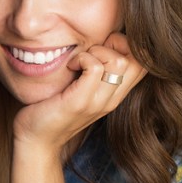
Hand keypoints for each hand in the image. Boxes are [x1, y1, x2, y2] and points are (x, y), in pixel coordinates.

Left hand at [12, 32, 147, 154]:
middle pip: (140, 61)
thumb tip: (98, 41)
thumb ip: (95, 73)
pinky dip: (82, 59)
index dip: (129, 46)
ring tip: (79, 60)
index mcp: (115, 95)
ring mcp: (98, 102)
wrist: (36, 141)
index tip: (102, 47)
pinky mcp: (80, 102)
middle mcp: (112, 99)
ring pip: (120, 62)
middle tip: (92, 50)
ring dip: (97, 51)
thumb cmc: (52, 109)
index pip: (145, 64)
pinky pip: (95, 68)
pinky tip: (70, 67)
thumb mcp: (81, 89)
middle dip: (117, 43)